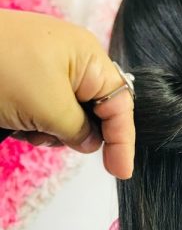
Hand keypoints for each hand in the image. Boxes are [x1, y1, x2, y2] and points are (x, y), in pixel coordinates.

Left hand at [0, 9, 134, 178]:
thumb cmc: (1, 69)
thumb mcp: (50, 108)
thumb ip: (80, 130)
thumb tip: (90, 142)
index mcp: (88, 57)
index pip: (119, 104)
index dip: (122, 139)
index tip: (120, 171)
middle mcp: (72, 61)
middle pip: (94, 112)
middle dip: (75, 133)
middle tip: (51, 135)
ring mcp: (46, 70)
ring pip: (66, 117)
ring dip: (49, 131)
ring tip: (24, 125)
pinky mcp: (25, 80)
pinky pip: (43, 113)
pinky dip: (32, 125)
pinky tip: (13, 122)